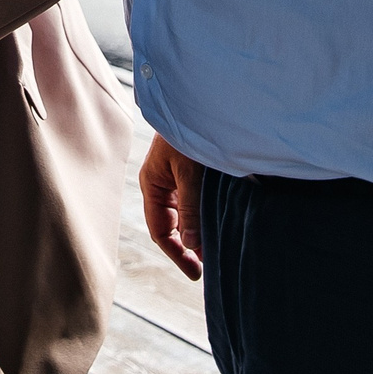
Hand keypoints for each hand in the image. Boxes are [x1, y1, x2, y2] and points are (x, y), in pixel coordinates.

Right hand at [139, 134, 205, 279]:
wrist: (199, 101)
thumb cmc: (188, 131)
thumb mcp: (189, 173)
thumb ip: (191, 208)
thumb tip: (193, 245)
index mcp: (153, 185)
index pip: (160, 231)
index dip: (176, 253)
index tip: (196, 272)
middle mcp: (162, 184)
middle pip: (172, 225)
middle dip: (188, 247)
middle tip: (208, 267)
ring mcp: (176, 178)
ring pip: (185, 215)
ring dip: (198, 231)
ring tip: (216, 249)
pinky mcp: (192, 172)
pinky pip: (195, 202)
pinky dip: (205, 216)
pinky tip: (219, 224)